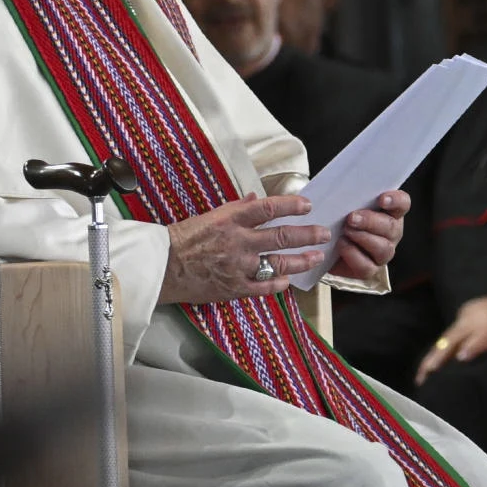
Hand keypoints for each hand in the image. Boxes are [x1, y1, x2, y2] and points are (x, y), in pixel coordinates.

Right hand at [162, 194, 325, 305]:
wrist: (163, 267)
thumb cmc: (183, 239)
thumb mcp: (209, 216)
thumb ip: (236, 208)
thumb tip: (256, 199)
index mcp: (230, 219)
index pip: (268, 207)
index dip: (291, 205)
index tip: (307, 205)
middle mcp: (238, 242)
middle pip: (281, 236)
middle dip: (307, 235)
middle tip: (324, 233)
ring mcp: (238, 266)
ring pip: (278, 263)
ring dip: (301, 260)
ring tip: (316, 257)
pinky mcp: (234, 287)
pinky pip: (264, 286)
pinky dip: (279, 283)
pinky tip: (289, 280)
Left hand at [328, 189, 408, 281]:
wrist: (327, 246)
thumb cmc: (339, 219)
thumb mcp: (344, 204)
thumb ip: (350, 197)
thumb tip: (342, 190)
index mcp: (391, 212)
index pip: (402, 203)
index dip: (395, 200)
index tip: (381, 199)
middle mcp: (392, 232)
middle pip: (390, 226)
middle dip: (370, 221)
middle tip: (351, 218)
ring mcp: (383, 252)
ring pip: (382, 247)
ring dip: (363, 238)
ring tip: (345, 231)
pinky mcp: (370, 269)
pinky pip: (367, 266)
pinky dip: (353, 255)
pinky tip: (342, 245)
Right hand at [416, 294, 486, 382]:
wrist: (483, 311)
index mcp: (485, 331)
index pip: (478, 338)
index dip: (471, 346)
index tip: (462, 357)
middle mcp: (465, 332)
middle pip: (451, 341)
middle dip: (441, 354)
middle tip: (433, 369)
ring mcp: (452, 336)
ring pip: (438, 347)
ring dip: (429, 361)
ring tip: (422, 379)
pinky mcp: (443, 342)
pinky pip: (432, 353)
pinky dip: (425, 365)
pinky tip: (420, 380)